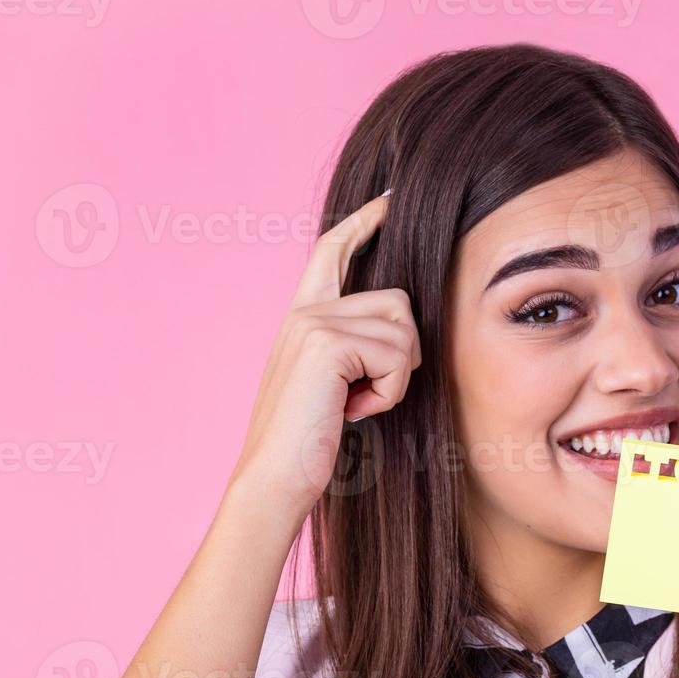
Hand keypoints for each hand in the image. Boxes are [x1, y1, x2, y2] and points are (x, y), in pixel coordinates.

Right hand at [228, 194, 421, 516]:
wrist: (275, 477)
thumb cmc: (308, 442)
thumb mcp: (333, 383)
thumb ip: (353, 345)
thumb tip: (399, 321)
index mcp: (302, 316)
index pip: (333, 251)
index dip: (363, 222)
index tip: (389, 199)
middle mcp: (305, 310)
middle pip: (399, 301)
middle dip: (402, 354)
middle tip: (366, 394)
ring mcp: (313, 322)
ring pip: (404, 331)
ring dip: (395, 379)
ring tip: (354, 404)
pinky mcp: (327, 342)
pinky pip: (398, 357)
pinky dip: (389, 393)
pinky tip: (353, 412)